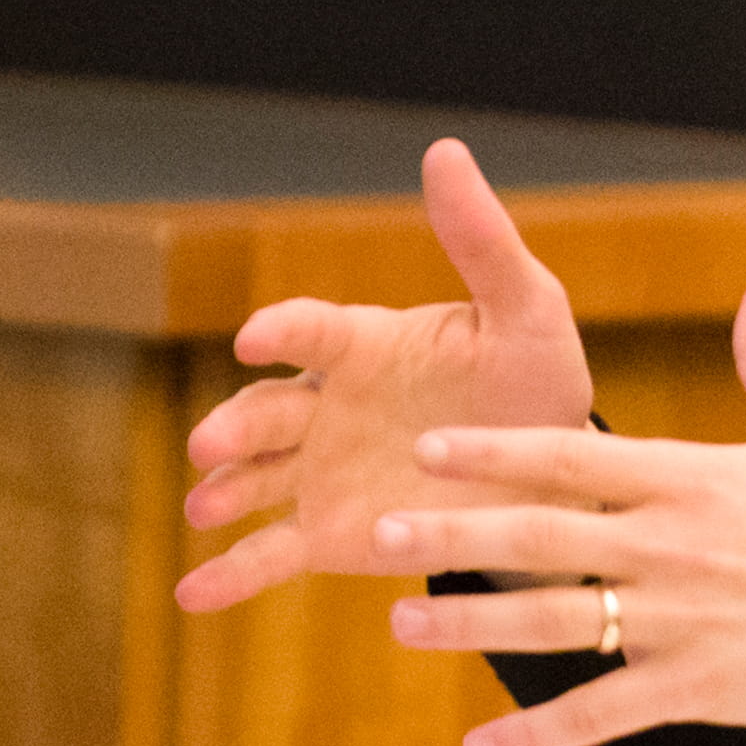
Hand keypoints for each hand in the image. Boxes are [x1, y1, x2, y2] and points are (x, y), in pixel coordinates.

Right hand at [173, 138, 597, 612]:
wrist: (553, 480)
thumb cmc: (536, 379)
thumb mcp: (525, 309)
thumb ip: (481, 239)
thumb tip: (445, 150)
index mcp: (366, 345)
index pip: (313, 330)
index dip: (282, 331)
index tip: (258, 339)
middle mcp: (328, 406)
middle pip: (268, 410)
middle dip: (236, 425)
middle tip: (210, 445)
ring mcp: (320, 472)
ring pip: (255, 478)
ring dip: (224, 490)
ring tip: (204, 507)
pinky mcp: (329, 534)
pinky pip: (269, 554)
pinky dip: (227, 576)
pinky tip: (191, 594)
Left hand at [373, 256, 745, 745]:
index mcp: (695, 479)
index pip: (575, 460)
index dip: (496, 454)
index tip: (430, 448)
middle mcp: (676, 549)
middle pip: (543, 541)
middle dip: (453, 537)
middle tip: (375, 533)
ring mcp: (682, 624)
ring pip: (555, 627)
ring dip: (470, 628)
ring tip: (400, 624)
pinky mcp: (698, 689)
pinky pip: (603, 713)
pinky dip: (539, 734)